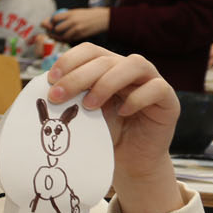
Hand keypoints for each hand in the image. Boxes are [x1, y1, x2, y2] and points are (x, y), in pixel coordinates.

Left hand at [43, 7, 108, 41]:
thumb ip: (63, 16)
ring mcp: (77, 29)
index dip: (50, 22)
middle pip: (57, 29)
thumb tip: (47, 22)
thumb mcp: (75, 12)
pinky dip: (65, 40)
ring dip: (58, 38)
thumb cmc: (86, 15)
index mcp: (70, 13)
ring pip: (62, 37)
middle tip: (50, 33)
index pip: (55, 18)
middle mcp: (73, 21)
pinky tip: (63, 38)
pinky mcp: (81, 35)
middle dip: (52, 32)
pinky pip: (70, 39)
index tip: (50, 24)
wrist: (102, 18)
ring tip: (56, 37)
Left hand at [46, 43, 181, 212]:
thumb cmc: (103, 135)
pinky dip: (138, 97)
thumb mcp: (81, 113)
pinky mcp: (168, 100)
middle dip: (78, 76)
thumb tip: (43, 89)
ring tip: (90, 105)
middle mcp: (129, 70)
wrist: (129, 162)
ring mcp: (151, 82)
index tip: (50, 80)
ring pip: (134, 64)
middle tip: (58, 96)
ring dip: (107, 82)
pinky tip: (122, 111)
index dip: (69, 60)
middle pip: (105, 59)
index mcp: (107, 68)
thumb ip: (69, 97)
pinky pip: (157, 88)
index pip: (89, 50)